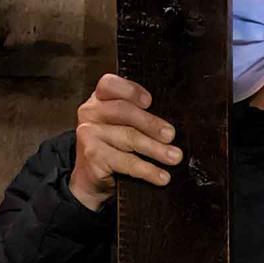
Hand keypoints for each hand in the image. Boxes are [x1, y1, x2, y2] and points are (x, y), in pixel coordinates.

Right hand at [70, 73, 181, 211]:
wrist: (92, 178)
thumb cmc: (114, 146)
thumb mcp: (123, 125)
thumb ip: (139, 116)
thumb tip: (171, 126)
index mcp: (99, 99)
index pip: (109, 84)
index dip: (130, 90)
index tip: (150, 101)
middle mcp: (90, 113)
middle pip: (124, 111)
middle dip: (151, 123)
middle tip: (171, 135)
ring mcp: (89, 135)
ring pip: (129, 138)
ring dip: (156, 149)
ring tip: (174, 157)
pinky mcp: (93, 157)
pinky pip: (126, 162)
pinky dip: (148, 170)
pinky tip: (161, 176)